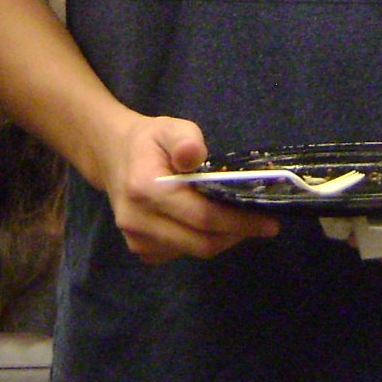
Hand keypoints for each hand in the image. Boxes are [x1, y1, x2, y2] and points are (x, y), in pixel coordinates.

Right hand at [99, 114, 277, 264]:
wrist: (112, 157)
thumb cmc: (149, 142)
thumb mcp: (169, 128)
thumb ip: (185, 139)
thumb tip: (194, 155)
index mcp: (145, 188)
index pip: (201, 216)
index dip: (238, 222)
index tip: (269, 222)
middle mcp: (137, 220)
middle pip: (200, 242)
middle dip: (236, 234)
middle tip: (263, 223)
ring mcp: (136, 239)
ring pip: (193, 251)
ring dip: (221, 239)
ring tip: (239, 219)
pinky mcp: (140, 250)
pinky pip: (181, 253)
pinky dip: (202, 241)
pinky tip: (212, 224)